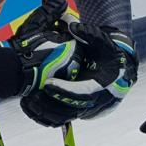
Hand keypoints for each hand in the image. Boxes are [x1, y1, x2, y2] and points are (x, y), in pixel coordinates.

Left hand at [13, 16, 136, 127]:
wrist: (118, 68)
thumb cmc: (108, 53)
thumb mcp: (102, 40)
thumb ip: (88, 32)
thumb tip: (73, 26)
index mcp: (105, 84)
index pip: (83, 92)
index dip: (65, 90)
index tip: (48, 84)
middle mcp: (99, 101)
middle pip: (72, 110)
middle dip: (51, 104)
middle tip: (32, 96)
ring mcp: (91, 109)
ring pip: (66, 117)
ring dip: (46, 112)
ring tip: (27, 102)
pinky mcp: (82, 112)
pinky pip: (63, 119)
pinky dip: (47, 116)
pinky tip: (31, 107)